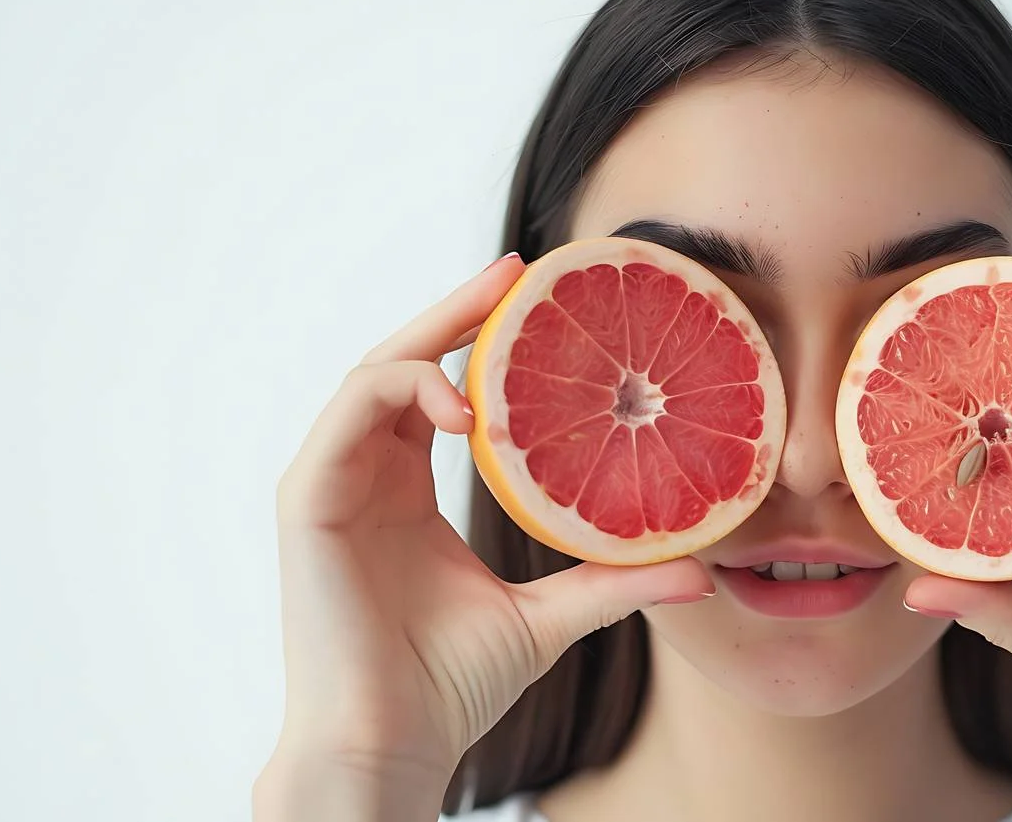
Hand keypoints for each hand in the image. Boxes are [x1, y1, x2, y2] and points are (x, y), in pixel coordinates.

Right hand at [255, 255, 713, 819]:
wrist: (394, 743)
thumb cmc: (451, 684)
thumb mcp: (552, 616)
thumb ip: (615, 582)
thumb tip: (703, 570)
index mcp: (409, 491)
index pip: (439, 389)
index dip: (479, 338)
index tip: (535, 294)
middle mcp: (368, 476)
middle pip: (405, 362)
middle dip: (456, 310)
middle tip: (516, 269)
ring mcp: (333, 484)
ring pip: (372, 373)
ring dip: (430, 338)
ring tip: (496, 321)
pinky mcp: (308, 501)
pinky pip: (347, 417)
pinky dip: (400, 391)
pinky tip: (462, 407)